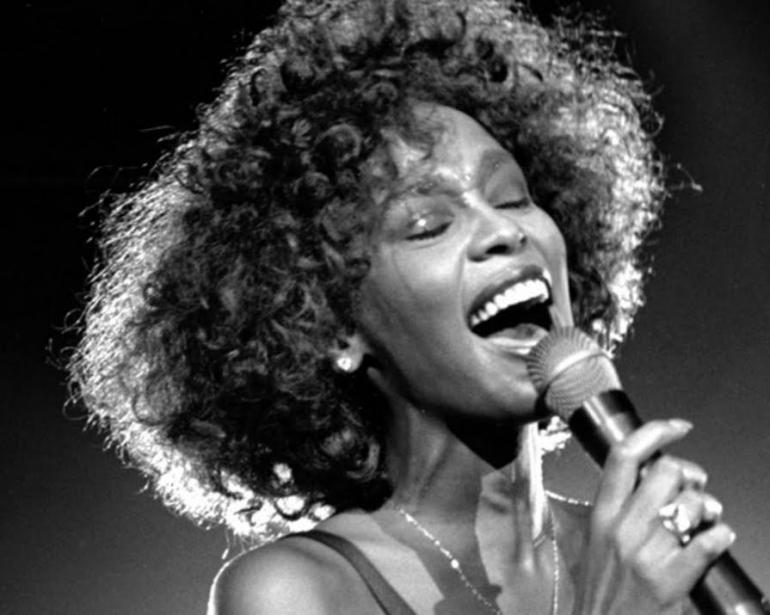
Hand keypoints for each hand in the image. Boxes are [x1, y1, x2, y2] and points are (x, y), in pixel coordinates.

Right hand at [573, 419, 734, 614]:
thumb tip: (656, 478)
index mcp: (602, 514)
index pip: (625, 456)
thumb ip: (621, 507)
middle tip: (694, 485)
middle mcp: (622, 528)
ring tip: (706, 516)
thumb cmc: (603, 587)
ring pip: (691, 503)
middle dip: (690, 473)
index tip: (677, 427)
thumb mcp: (599, 538)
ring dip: (708, 506)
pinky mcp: (670, 579)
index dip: (654, 432)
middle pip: (665, 472)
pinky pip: (708, 541)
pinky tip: (718, 537)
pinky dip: (720, 534)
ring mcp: (646, 553)